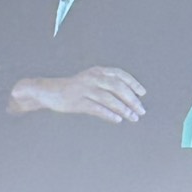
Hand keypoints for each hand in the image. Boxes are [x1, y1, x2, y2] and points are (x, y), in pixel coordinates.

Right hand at [8, 67, 145, 123]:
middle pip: (117, 87)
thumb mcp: (91, 81)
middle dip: (131, 99)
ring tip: (132, 117)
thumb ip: (107, 85)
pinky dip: (109, 114)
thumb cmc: (74, 88)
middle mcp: (92, 78)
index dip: (133, 83)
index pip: (119, 75)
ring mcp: (84, 90)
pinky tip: (117, 119)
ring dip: (123, 109)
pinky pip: (96, 108)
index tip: (142, 93)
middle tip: (141, 110)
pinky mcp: (77, 102)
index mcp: (97, 71)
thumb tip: (129, 98)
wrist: (49, 91)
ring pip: (109, 98)